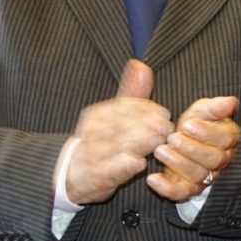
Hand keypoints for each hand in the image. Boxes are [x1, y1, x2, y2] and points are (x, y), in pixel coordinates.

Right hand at [65, 60, 174, 204]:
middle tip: (167, 126)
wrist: (74, 174)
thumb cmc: (102, 141)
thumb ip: (130, 92)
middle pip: (120, 125)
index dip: (145, 109)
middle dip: (146, 124)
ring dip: (140, 142)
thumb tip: (140, 64)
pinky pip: (108, 170)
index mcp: (96, 115)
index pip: (121, 106)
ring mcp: (91, 154)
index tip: (164, 113)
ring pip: (116, 146)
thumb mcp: (114, 115)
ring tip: (159, 140)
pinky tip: (139, 163)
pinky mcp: (94, 177)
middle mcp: (91, 132)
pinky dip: (123, 166)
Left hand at [150, 94, 240, 200]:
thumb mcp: (202, 111)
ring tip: (160, 151)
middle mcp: (220, 161)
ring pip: (198, 175)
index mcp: (227, 140)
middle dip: (191, 149)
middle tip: (172, 138)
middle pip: (213, 159)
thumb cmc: (194, 125)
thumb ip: (215, 107)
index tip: (188, 125)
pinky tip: (152, 178)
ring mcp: (205, 177)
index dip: (207, 133)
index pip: (225, 139)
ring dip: (178, 164)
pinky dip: (167, 188)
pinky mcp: (187, 189)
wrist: (180, 143)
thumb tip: (231, 101)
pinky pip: (181, 193)